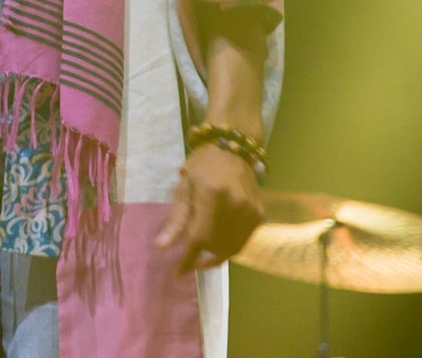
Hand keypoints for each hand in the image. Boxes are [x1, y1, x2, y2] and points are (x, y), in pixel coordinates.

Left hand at [155, 144, 263, 274]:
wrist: (234, 148)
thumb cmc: (203, 165)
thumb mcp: (184, 187)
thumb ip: (176, 219)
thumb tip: (162, 247)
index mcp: (212, 195)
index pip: (198, 238)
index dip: (187, 259)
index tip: (177, 273)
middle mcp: (235, 206)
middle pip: (215, 246)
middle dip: (198, 257)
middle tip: (186, 260)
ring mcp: (250, 212)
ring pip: (230, 248)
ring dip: (213, 257)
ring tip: (199, 257)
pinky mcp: (259, 215)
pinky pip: (242, 242)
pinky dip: (228, 248)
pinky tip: (216, 246)